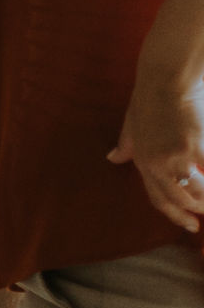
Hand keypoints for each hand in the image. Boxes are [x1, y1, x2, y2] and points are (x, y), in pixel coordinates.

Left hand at [112, 76, 203, 231]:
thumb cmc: (149, 100)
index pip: (158, 198)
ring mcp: (175, 156)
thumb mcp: (131, 124)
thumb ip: (125, 144)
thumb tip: (113, 158)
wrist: (164, 81)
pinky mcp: (194, 146)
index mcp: (142, 161)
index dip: (175, 215)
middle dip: (196, 210)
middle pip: (179, 199)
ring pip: (197, 191)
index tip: (190, 226)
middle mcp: (156, 163)